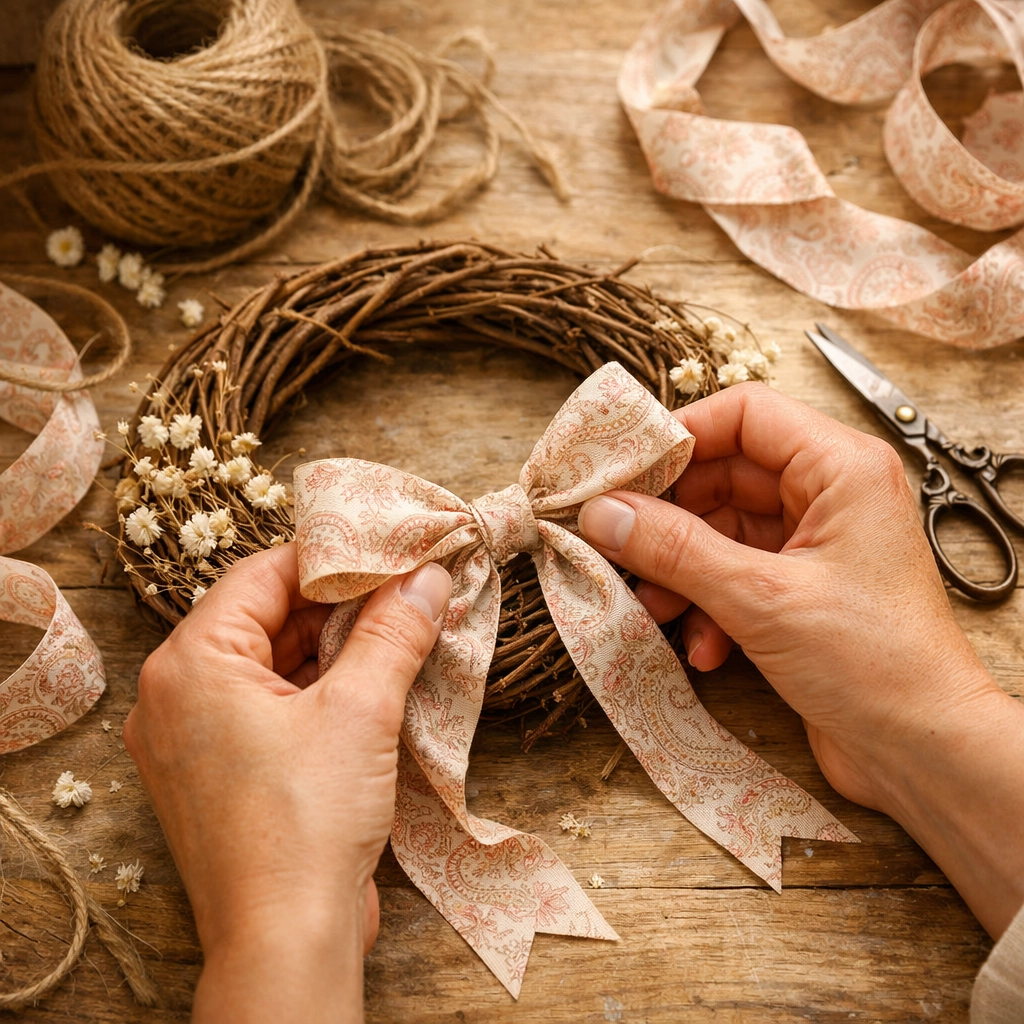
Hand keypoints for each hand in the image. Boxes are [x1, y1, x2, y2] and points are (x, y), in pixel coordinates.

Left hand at [124, 545, 450, 1023]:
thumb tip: (427, 577)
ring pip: (272, 663)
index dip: (332, 558)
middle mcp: (177, 696)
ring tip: (403, 628)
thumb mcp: (361, 710)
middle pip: (267, 617)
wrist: (286, 944)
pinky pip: (271, 706)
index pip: (262, 574)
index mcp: (189, 665)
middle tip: (408, 587)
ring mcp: (196, 739)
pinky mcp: (224, 774)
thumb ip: (393, 631)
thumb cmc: (305, 825)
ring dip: (336, 646)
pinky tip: (376, 680)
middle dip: (341, 603)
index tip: (391, 550)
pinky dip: (320, 688)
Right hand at [578, 382, 1023, 937]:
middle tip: (616, 543)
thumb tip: (604, 512)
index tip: (621, 471)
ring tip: (655, 606)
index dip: (680, 436)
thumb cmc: (877, 665)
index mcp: (841, 469)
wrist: (924, 753)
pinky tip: (701, 646)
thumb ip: (675, 549)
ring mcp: (814, 545)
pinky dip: (707, 606)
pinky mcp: (799, 591)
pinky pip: (733, 575)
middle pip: (723, 475)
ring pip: (721, 531)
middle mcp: (829, 496)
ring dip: (681, 570)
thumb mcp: (761, 598)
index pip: (745, 415)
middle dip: (668, 518)